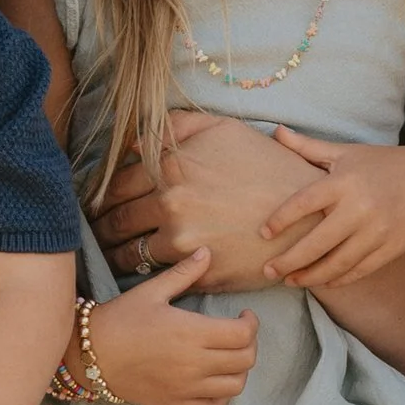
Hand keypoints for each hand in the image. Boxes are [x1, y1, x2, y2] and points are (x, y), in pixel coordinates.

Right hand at [80, 252, 258, 404]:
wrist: (89, 356)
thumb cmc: (120, 319)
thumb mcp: (151, 291)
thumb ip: (184, 273)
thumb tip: (207, 252)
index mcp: (191, 332)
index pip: (243, 334)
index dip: (251, 323)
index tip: (244, 315)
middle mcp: (194, 363)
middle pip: (245, 359)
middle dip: (249, 343)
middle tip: (238, 333)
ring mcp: (186, 388)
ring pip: (236, 385)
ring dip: (240, 369)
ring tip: (229, 355)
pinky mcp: (176, 404)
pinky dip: (224, 395)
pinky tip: (216, 379)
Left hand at [95, 108, 308, 291]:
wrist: (310, 216)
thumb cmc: (268, 168)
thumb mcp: (224, 130)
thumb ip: (175, 127)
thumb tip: (135, 140)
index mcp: (171, 166)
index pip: (115, 185)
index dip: (100, 196)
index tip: (95, 204)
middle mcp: (170, 203)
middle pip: (114, 222)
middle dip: (100, 228)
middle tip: (94, 233)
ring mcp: (182, 241)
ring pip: (128, 254)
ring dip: (116, 255)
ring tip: (111, 255)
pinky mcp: (197, 272)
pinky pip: (157, 276)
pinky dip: (145, 275)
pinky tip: (143, 271)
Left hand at [257, 131, 404, 287]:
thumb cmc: (381, 164)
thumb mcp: (346, 152)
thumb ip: (309, 147)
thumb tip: (275, 131)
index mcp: (344, 182)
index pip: (304, 203)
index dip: (281, 220)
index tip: (263, 233)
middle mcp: (360, 208)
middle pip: (317, 242)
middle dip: (289, 260)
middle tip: (267, 270)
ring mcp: (377, 231)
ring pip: (337, 263)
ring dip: (310, 276)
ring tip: (290, 281)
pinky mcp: (391, 248)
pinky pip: (359, 270)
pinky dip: (338, 279)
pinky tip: (321, 281)